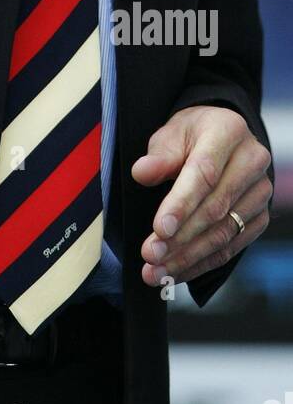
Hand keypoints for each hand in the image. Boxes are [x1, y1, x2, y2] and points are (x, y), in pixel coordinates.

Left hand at [132, 105, 271, 287]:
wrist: (220, 138)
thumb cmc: (191, 136)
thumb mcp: (170, 134)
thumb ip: (158, 156)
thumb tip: (142, 172)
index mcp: (228, 132)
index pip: (204, 173)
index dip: (181, 205)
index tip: (158, 230)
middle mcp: (251, 161)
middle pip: (215, 208)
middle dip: (180, 238)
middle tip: (150, 255)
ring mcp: (260, 192)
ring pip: (224, 233)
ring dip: (188, 257)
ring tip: (156, 271)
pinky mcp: (260, 217)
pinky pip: (232, 247)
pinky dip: (202, 263)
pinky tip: (177, 272)